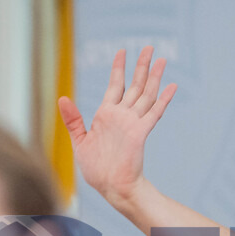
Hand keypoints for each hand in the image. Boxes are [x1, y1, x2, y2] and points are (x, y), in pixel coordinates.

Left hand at [59, 47, 176, 205]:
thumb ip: (73, 119)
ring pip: (146, 94)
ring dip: (154, 77)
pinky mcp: (140, 133)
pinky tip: (171, 86)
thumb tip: (63, 98)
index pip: (115, 85)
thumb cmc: (96, 169)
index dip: (119, 68)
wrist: (111, 187)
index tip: (122, 51)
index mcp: (106, 115)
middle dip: (141, 66)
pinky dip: (163, 99)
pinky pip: (153, 112)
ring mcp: (132, 123)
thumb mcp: (79, 141)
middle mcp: (121, 116)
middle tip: (150, 47)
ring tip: (162, 60)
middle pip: (135, 85)